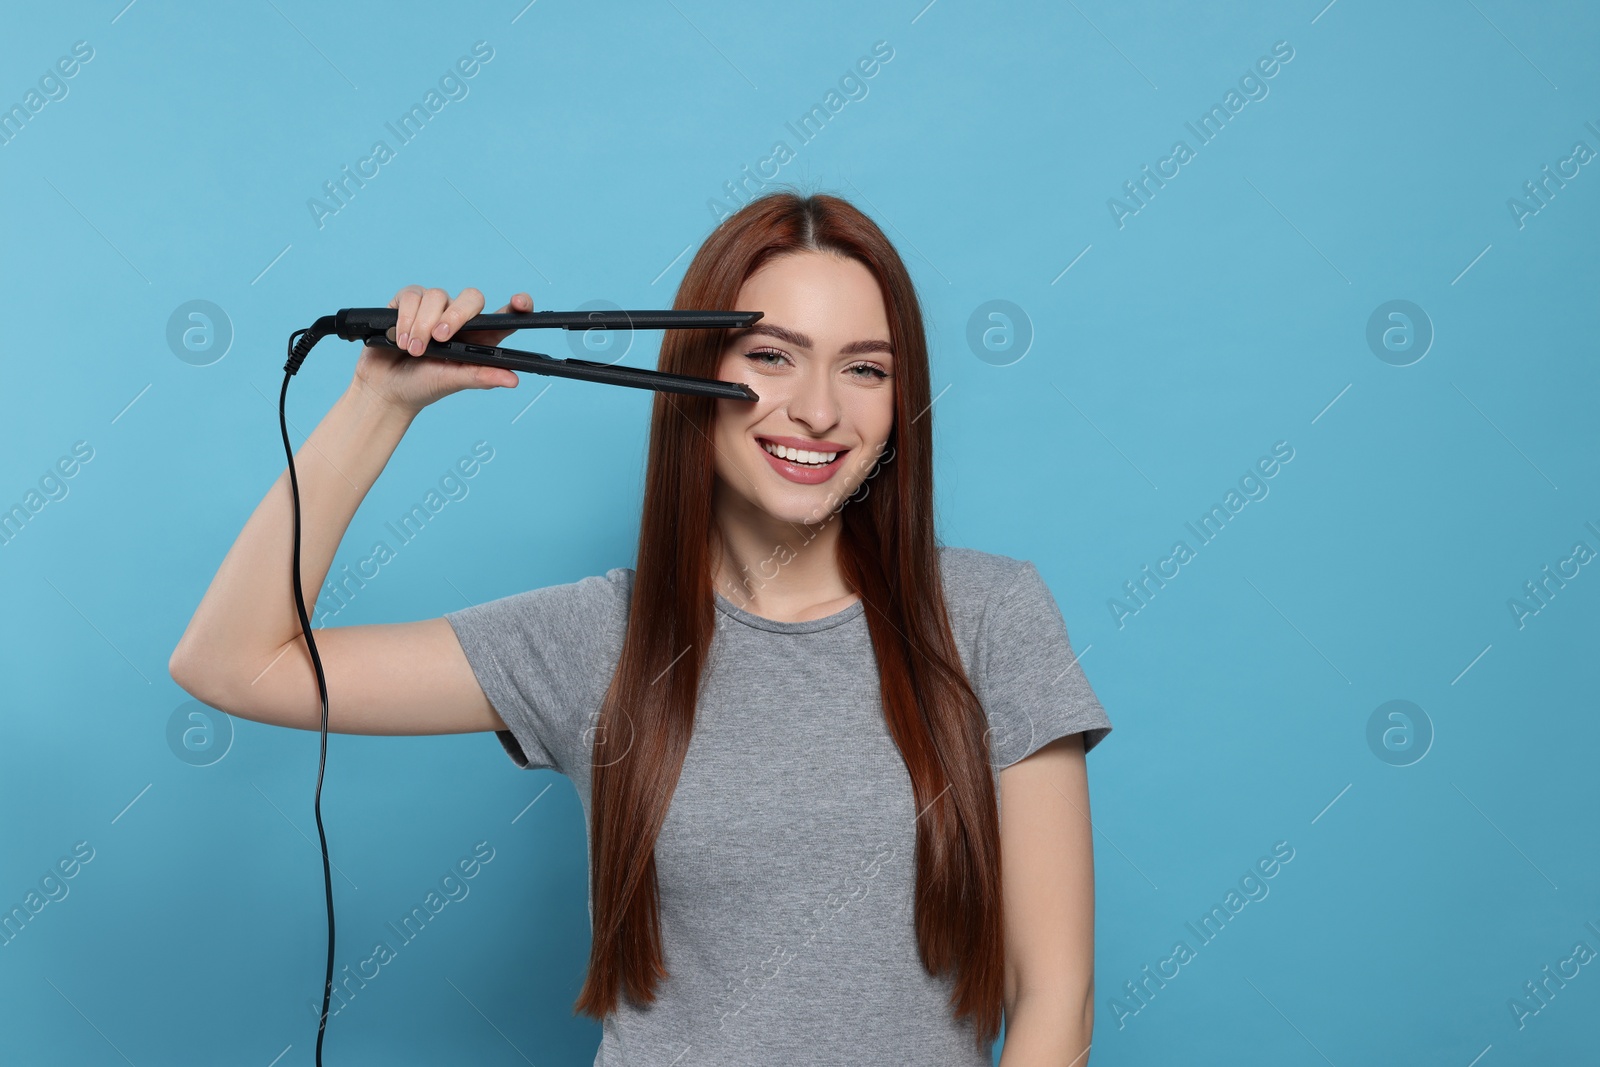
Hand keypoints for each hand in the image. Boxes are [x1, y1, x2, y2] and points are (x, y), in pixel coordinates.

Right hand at [352, 285, 531, 414]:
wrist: (385, 388)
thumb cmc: (424, 386)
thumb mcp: (453, 382)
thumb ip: (481, 377)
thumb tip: (513, 380)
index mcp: (480, 338)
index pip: (506, 316)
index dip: (518, 305)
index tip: (520, 302)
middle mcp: (460, 319)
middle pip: (472, 297)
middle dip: (456, 315)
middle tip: (440, 338)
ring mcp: (434, 308)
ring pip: (437, 295)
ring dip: (422, 325)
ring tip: (412, 350)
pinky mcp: (409, 303)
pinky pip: (412, 296)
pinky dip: (405, 318)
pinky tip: (398, 339)